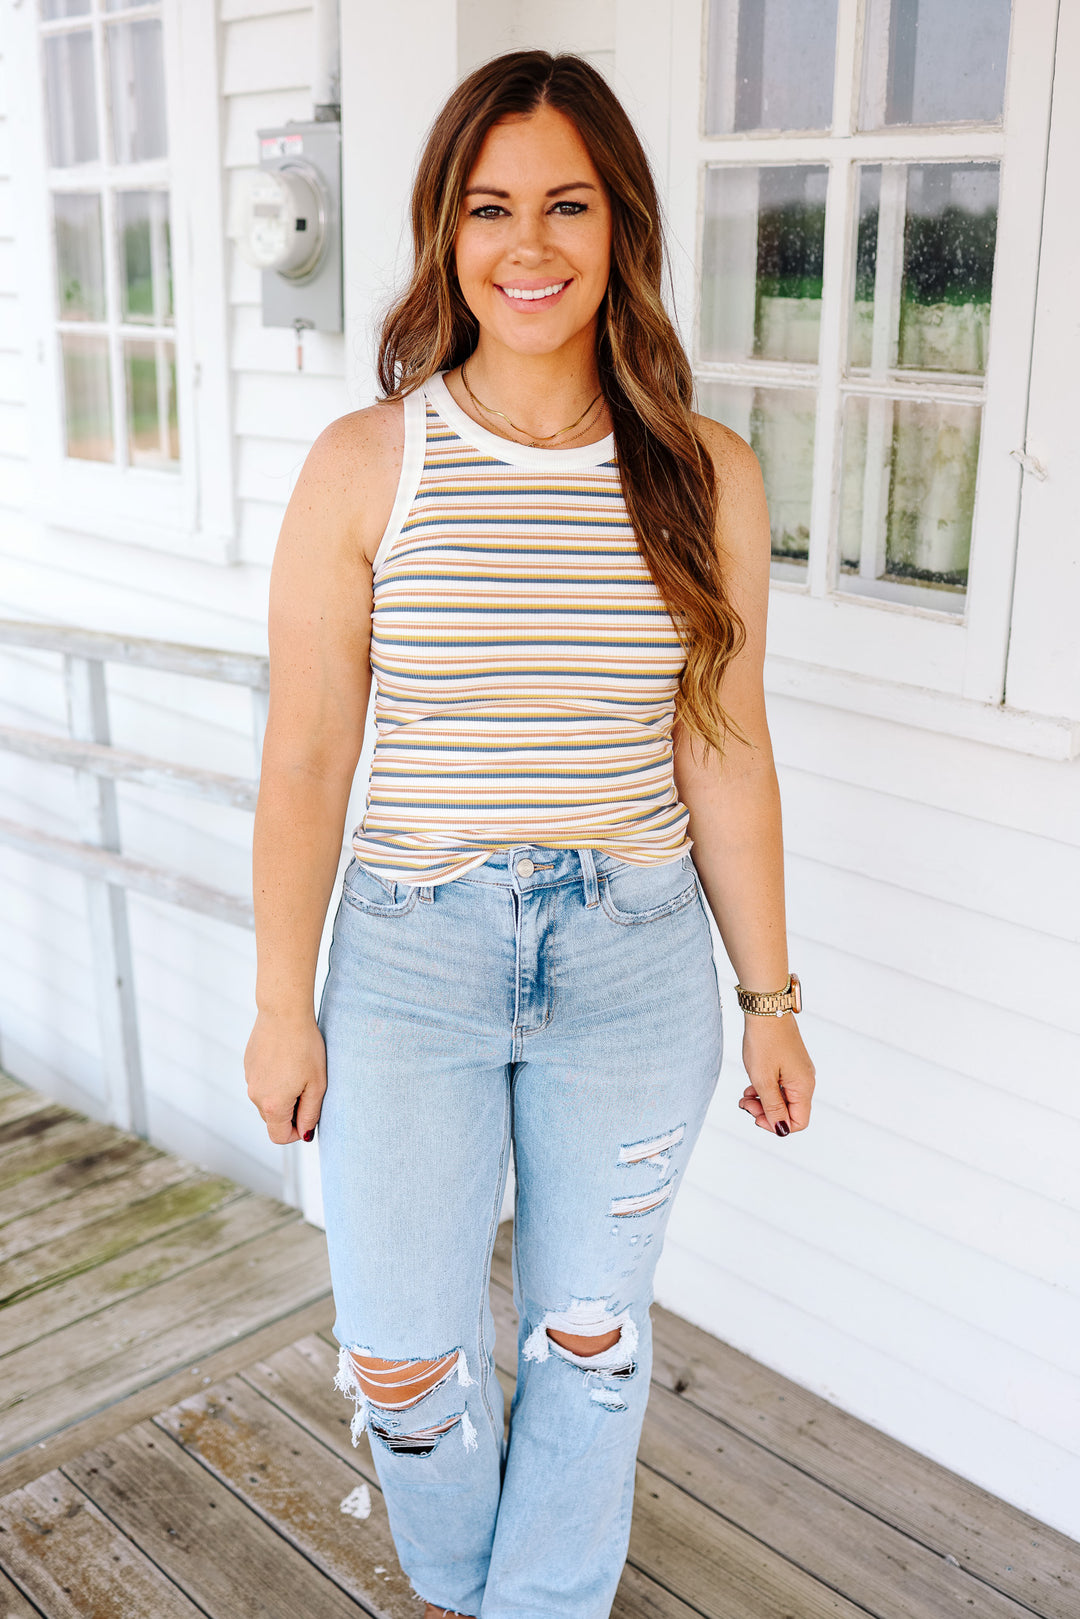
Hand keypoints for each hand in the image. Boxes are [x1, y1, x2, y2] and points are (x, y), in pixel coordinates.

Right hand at [244, 1009, 326, 1143]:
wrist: (284, 1013)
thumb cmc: (305, 1046)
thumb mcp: (317, 1084)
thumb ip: (310, 1113)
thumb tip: (305, 1133)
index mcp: (273, 1105)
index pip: (279, 1137)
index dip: (296, 1133)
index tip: (309, 1116)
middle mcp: (255, 1096)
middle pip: (273, 1119)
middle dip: (290, 1112)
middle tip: (308, 1088)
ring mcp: (249, 1079)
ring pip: (267, 1099)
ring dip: (282, 1094)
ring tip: (298, 1070)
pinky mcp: (248, 1065)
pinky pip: (262, 1082)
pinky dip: (274, 1079)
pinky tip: (287, 1059)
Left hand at [738, 1013, 814, 1135]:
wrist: (766, 1009)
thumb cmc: (764, 1042)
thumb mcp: (763, 1079)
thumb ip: (772, 1106)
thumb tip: (780, 1128)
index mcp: (803, 1087)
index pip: (798, 1122)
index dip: (776, 1125)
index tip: (755, 1116)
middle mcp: (805, 1081)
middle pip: (789, 1111)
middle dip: (766, 1112)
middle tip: (745, 1103)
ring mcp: (798, 1071)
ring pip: (783, 1098)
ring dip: (763, 1100)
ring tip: (745, 1095)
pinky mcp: (790, 1063)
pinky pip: (780, 1085)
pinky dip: (765, 1088)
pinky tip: (751, 1085)